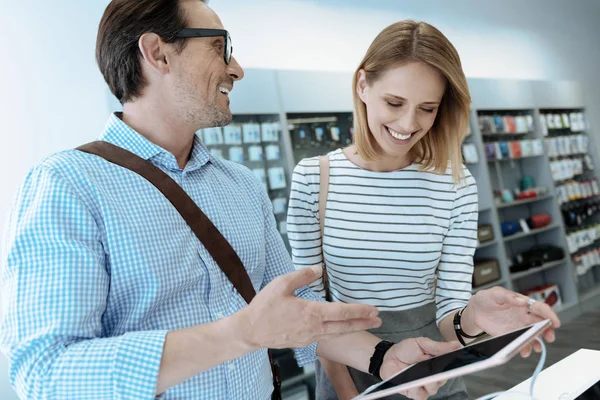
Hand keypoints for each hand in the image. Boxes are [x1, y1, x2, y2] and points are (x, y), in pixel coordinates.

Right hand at [237, 266, 380, 349]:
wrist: (250, 331)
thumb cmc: (264, 306)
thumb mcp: (281, 284)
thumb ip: (302, 275)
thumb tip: (319, 268)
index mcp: (311, 313)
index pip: (342, 311)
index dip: (360, 310)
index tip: (374, 308)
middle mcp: (314, 328)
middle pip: (345, 326)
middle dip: (363, 322)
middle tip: (379, 320)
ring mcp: (309, 338)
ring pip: (337, 334)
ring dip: (353, 328)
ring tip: (367, 324)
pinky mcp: (303, 342)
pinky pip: (326, 337)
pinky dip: (338, 332)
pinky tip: (341, 328)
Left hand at [379, 338, 460, 399]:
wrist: (389, 357)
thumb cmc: (406, 350)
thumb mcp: (421, 344)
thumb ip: (438, 346)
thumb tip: (456, 345)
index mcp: (439, 364)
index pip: (452, 367)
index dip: (455, 366)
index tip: (455, 363)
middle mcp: (435, 377)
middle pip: (443, 379)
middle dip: (438, 373)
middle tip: (431, 366)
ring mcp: (426, 386)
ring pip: (433, 388)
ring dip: (426, 380)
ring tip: (418, 372)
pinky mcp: (416, 394)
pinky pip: (421, 395)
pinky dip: (416, 389)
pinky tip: (412, 381)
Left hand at [465, 286, 560, 356]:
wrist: (475, 310)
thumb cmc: (486, 298)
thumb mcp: (495, 293)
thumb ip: (508, 296)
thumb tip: (523, 301)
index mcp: (523, 303)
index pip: (540, 308)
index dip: (550, 315)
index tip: (555, 323)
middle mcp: (524, 315)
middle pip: (541, 323)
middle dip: (548, 331)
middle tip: (549, 337)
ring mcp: (519, 326)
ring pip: (534, 335)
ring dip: (538, 342)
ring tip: (536, 348)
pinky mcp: (511, 335)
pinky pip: (522, 342)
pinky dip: (525, 348)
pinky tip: (525, 351)